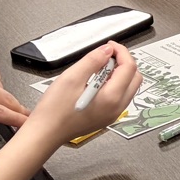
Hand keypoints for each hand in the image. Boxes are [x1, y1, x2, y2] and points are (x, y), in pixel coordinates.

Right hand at [21, 43, 142, 150]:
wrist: (45, 133)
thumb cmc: (54, 111)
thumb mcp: (72, 78)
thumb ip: (92, 61)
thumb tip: (107, 50)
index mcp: (111, 98)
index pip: (129, 68)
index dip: (121, 52)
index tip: (110, 45)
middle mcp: (117, 108)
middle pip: (135, 77)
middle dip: (124, 62)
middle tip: (106, 55)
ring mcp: (113, 114)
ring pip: (129, 87)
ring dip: (119, 73)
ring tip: (99, 67)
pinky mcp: (107, 117)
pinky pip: (119, 96)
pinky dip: (114, 84)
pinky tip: (96, 81)